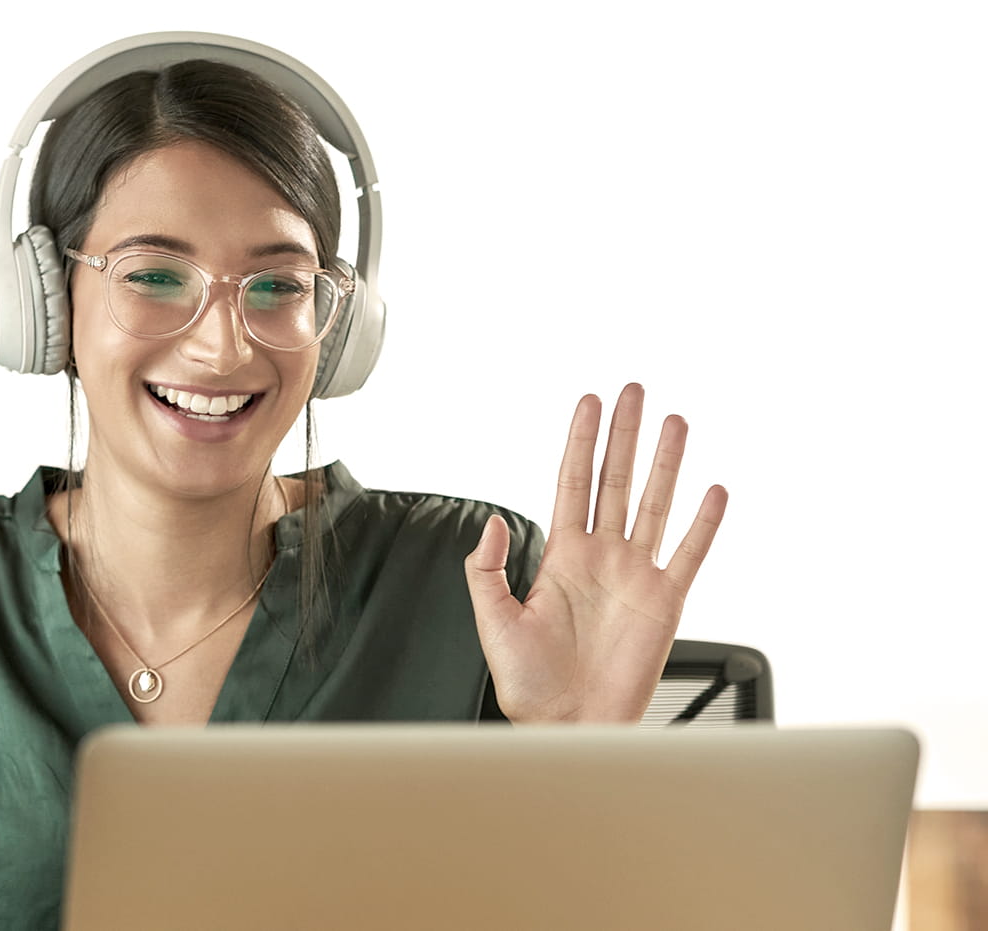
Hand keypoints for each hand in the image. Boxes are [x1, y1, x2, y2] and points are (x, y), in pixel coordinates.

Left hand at [465, 383, 727, 722]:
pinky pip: (688, 554)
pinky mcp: (664, 602)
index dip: (581, 441)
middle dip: (624, 435)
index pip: (573, 482)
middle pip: (615, 480)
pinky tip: (714, 491)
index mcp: (561, 555)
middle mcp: (601, 557)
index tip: (590, 402)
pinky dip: (703, 523)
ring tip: (675, 423)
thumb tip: (494, 522)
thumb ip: (486, 569)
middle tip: (635, 391)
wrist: (566, 726)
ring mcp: (635, 575)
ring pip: (653, 504)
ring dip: (665, 464)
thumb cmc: (528, 682)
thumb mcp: (492, 621)